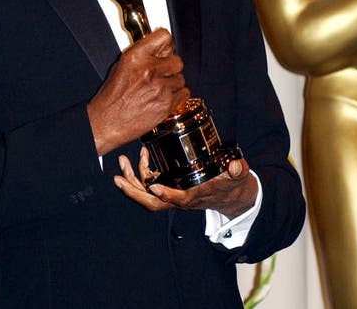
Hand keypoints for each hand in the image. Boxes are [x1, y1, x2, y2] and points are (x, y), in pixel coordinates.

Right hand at [86, 29, 188, 155]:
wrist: (107, 122)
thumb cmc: (111, 97)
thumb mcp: (120, 67)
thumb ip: (141, 56)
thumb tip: (157, 50)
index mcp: (136, 57)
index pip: (164, 37)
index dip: (166, 44)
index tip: (166, 49)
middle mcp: (149, 69)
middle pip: (177, 60)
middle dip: (170, 67)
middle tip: (162, 74)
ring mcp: (160, 87)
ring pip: (181, 78)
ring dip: (173, 83)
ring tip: (159, 90)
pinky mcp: (167, 104)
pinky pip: (184, 93)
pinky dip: (177, 96)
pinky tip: (164, 98)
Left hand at [114, 147, 256, 218]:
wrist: (230, 195)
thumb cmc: (232, 183)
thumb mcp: (238, 175)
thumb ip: (238, 170)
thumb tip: (236, 166)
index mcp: (195, 196)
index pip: (179, 199)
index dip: (167, 195)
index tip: (155, 186)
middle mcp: (180, 198)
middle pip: (152, 202)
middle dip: (133, 192)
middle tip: (118, 178)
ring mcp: (172, 193)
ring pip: (146, 193)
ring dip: (131, 179)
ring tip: (122, 161)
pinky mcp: (169, 186)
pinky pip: (150, 183)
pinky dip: (142, 171)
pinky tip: (143, 154)